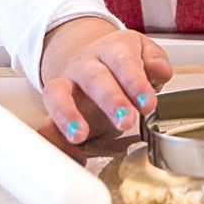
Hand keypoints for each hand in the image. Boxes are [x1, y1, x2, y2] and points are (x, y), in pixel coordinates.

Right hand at [37, 16, 171, 144]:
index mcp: (113, 49)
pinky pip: (45, 122)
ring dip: (67, 114)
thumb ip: (155, 61)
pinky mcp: (54, 107)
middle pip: (94, 77)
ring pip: (57, 93)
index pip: (123, 61)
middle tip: (125, 121)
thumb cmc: (123, 62)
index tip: (148, 104)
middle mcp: (86, 64)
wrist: (90, 57)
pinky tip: (72, 155)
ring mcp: (66, 83)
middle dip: (110, 100)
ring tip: (80, 136)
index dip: (135, 82)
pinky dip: (53, 138)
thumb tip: (158, 70)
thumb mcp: (144, 53)